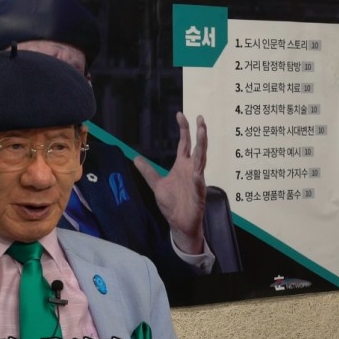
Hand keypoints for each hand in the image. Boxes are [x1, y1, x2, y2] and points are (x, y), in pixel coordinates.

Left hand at [134, 112, 206, 254]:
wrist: (179, 223)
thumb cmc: (172, 204)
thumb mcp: (156, 184)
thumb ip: (148, 171)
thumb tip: (136, 158)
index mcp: (182, 166)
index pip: (184, 144)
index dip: (184, 129)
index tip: (180, 114)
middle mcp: (191, 169)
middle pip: (197, 147)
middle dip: (199, 132)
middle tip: (199, 117)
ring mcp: (196, 179)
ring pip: (201, 158)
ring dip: (202, 145)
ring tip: (203, 131)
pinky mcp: (199, 191)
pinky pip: (199, 180)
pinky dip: (198, 174)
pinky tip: (197, 168)